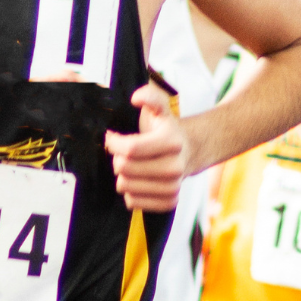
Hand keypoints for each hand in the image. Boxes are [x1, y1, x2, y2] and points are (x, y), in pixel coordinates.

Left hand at [105, 84, 186, 211]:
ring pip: (126, 187)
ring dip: (122, 176)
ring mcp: (172, 187)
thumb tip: (136, 98)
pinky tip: (137, 181)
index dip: (113, 143)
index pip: (130, 148)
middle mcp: (175, 167)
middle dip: (116, 159)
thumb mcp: (160, 109)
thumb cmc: (166, 130)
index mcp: (172, 142)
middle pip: (125, 169)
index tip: (112, 138)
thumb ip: (150, 96)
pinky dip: (129, 192)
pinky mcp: (169, 203)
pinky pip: (133, 202)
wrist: (188, 152)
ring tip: (130, 167)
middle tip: (121, 154)